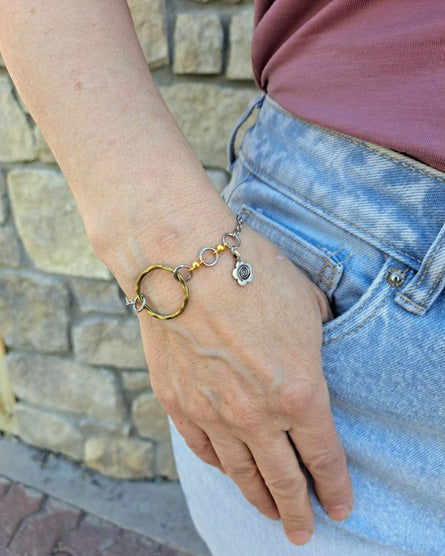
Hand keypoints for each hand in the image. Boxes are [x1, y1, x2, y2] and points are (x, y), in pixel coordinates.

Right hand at [132, 223, 352, 546]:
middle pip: (283, 479)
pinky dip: (221, 467)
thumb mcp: (308, 304)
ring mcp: (212, 414)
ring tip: (268, 513)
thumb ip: (317, 342)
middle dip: (298, 510)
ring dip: (258, 498)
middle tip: (302, 530)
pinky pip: (203, 451)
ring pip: (241, 474)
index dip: (336, 486)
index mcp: (299, 392)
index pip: (324, 455)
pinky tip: (229, 472)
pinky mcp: (177, 404)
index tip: (340, 505)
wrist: (183, 261)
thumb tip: (314, 349)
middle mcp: (256, 415)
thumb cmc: (251, 275)